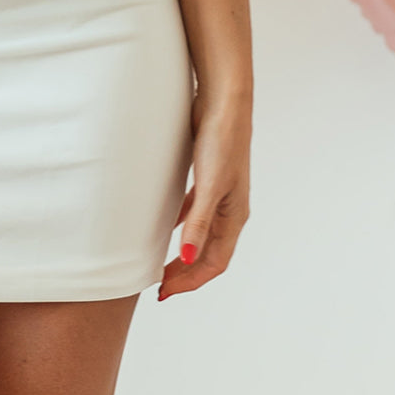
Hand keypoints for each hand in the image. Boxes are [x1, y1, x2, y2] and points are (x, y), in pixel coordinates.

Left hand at [158, 88, 251, 300]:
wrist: (223, 103)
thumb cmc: (221, 141)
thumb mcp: (209, 184)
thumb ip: (198, 222)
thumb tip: (187, 259)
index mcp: (234, 216)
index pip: (214, 262)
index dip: (191, 280)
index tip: (165, 291)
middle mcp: (229, 209)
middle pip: (208, 253)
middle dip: (186, 273)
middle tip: (159, 286)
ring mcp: (219, 193)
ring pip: (201, 234)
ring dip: (184, 252)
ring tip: (161, 263)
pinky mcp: (207, 177)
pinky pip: (194, 212)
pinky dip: (181, 224)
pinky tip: (164, 223)